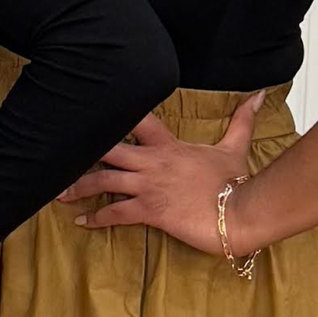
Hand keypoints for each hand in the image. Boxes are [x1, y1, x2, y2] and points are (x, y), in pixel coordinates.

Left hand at [58, 93, 266, 253]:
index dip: (110, 115)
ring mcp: (148, 185)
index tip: (86, 113)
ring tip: (59, 193)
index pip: (136, 119)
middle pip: (106, 149)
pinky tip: (82, 222)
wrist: (243, 212)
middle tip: (57, 154)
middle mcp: (152, 161)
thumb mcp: (235, 147)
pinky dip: (96, 218)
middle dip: (80, 152)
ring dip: (78, 187)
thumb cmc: (236, 182)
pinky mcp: (150, 210)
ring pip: (103, 181)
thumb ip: (241, 120)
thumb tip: (260, 94)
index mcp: (167, 145)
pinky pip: (115, 213)